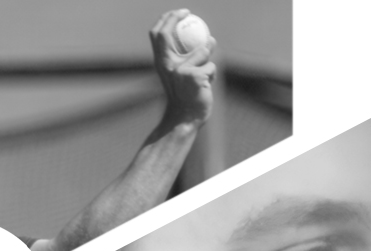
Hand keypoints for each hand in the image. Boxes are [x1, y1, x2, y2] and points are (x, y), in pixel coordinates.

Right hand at [150, 9, 216, 127]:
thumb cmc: (185, 96)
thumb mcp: (185, 75)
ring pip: (202, 52)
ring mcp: (179, 70)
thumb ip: (194, 58)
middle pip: (166, 34)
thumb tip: (209, 39)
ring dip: (207, 62)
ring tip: (204, 76)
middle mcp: (166, 65)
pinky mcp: (193, 76)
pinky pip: (211, 67)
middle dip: (174, 17)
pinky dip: (212, 76)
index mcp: (161, 64)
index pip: (157, 35)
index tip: (180, 12)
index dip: (167, 19)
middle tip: (188, 14)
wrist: (184, 118)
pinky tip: (206, 87)